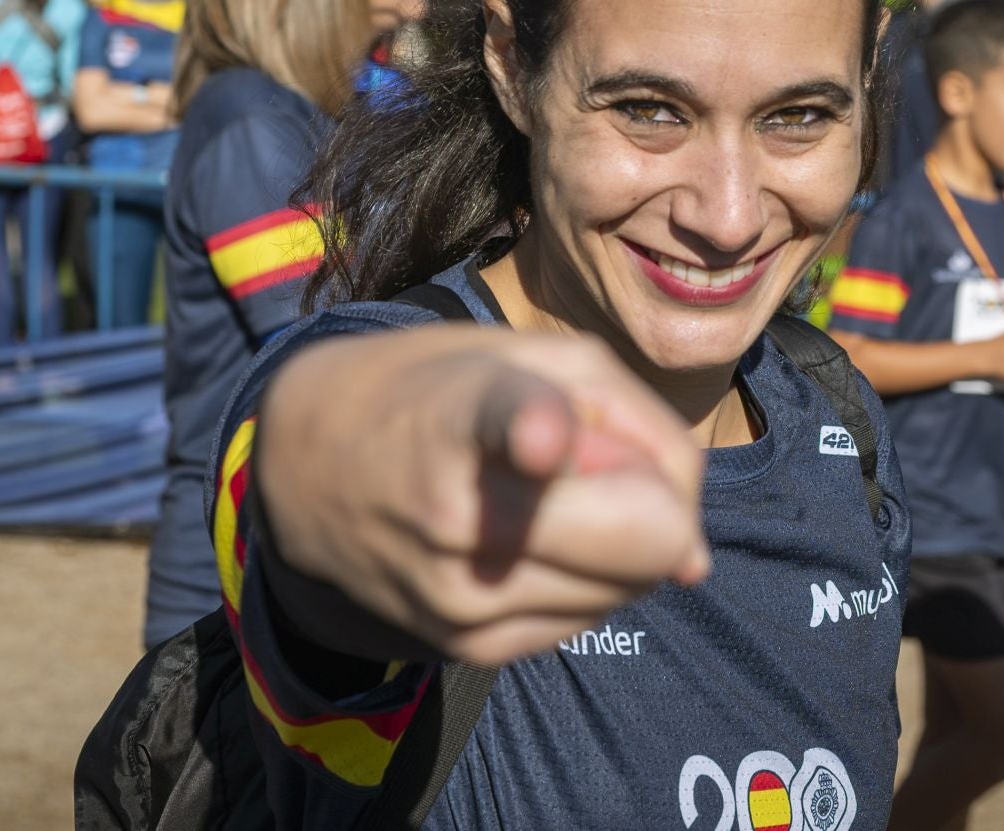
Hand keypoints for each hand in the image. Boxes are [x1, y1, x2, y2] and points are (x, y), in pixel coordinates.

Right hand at [257, 328, 709, 665]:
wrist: (308, 469)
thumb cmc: (443, 393)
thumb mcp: (538, 355)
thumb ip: (641, 424)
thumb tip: (694, 559)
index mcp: (464, 410)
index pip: (513, 421)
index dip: (537, 428)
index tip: (539, 438)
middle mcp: (457, 512)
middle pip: (650, 537)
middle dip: (658, 501)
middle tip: (597, 465)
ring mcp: (462, 593)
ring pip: (635, 586)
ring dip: (620, 540)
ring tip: (548, 497)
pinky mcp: (467, 648)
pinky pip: (592, 617)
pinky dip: (585, 576)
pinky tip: (532, 538)